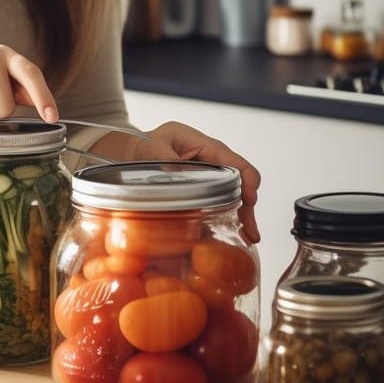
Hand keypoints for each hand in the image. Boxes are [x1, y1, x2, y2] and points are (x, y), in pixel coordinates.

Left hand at [93, 122, 260, 242]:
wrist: (132, 153)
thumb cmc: (144, 145)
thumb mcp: (152, 148)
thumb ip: (165, 160)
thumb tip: (179, 176)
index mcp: (205, 146)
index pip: (235, 162)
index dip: (248, 180)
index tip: (249, 200)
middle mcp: (212, 162)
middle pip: (240, 182)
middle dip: (248, 206)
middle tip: (250, 231)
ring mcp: (209, 177)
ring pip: (233, 196)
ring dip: (242, 216)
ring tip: (248, 237)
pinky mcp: (203, 191)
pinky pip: (218, 204)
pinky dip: (225, 219)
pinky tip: (228, 238)